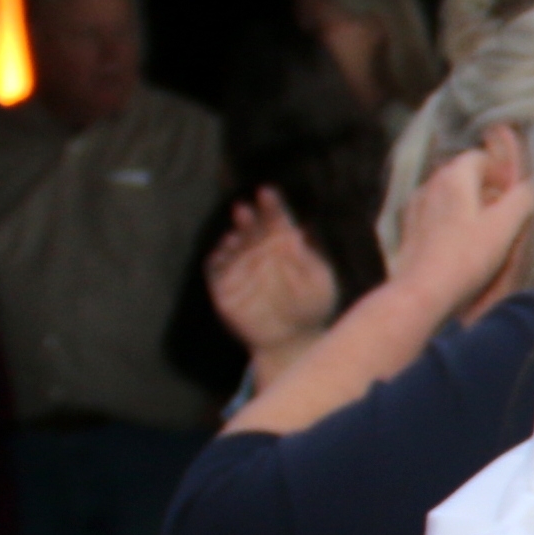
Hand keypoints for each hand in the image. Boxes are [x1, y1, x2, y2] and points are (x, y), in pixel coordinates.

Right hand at [205, 191, 338, 362]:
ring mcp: (239, 270)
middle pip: (251, 230)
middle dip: (248, 219)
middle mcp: (258, 254)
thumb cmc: (312, 308)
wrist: (295, 341)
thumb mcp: (318, 282)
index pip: (276, 221)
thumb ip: (307, 259)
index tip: (267, 193)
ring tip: (236, 235)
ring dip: (232, 238)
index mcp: (284, 248)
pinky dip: (218, 260)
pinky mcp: (224, 289)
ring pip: (231, 247)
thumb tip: (294, 232)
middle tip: (245, 209)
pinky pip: (216, 270)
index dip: (271, 207)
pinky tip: (224, 251)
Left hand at [393, 143, 533, 318]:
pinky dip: (453, 218)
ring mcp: (417, 206)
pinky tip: (462, 241)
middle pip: (463, 174)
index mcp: (454, 179)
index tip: (514, 191)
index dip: (500, 170)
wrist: (423, 290)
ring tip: (486, 229)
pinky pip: (436, 212)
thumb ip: (522, 200)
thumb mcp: (504, 227)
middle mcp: (431, 185)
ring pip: (449, 194)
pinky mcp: (410, 228)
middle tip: (505, 211)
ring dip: (469, 203)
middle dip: (486, 186)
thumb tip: (532, 185)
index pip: (479, 157)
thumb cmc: (466, 257)